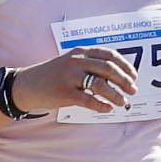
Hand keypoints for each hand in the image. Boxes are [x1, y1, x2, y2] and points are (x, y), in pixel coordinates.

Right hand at [13, 45, 136, 115]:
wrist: (26, 85)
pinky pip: (88, 100)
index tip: (134, 76)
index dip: (125, 66)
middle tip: (133, 90)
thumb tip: (117, 77)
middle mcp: (76, 62)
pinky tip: (107, 109)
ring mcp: (69, 77)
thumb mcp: (70, 63)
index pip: (109, 55)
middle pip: (108, 69)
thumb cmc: (52, 75)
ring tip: (122, 102)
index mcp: (80, 52)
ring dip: (115, 95)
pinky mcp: (64, 93)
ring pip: (100, 85)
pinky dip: (101, 106)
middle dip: (124, 81)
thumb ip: (90, 65)